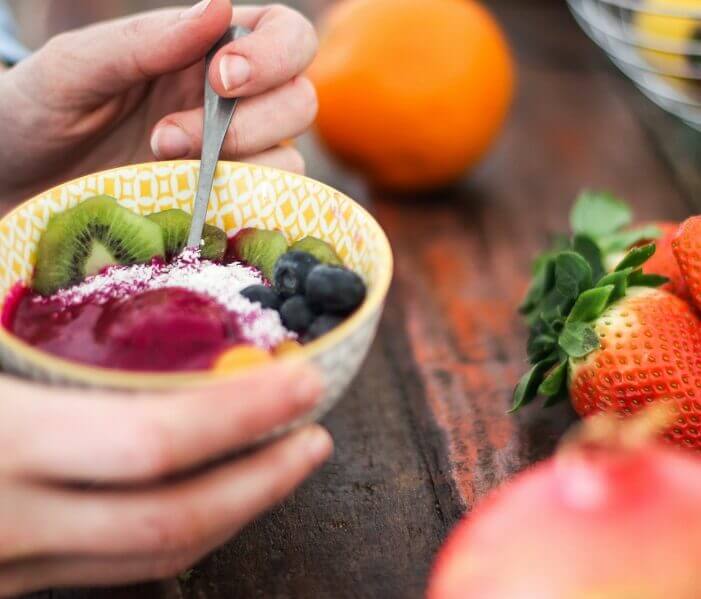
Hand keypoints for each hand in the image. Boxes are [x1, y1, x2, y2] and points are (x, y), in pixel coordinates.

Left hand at [0, 0, 317, 205]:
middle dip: (250, 120)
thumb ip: (142, 40)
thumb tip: (219, 6)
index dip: (274, 55)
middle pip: (301, 100)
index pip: (284, 35)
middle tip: (169, 135)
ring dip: (241, 164)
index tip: (220, 78)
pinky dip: (241, 204)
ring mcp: (231, 161)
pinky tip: (190, 202)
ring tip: (163, 165)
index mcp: (204, 50)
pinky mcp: (222, 208)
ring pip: (292, 157)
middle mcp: (231, 104)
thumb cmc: (37, 113)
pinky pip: (266, 205)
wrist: (16, 184)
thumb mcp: (73, 68)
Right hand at [0, 364, 331, 594]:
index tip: (303, 382)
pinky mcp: (8, 582)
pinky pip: (111, 568)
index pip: (155, 438)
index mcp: (6, 440)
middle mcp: (11, 521)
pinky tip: (208, 500)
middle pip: (172, 519)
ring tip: (282, 466)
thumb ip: (43, 346)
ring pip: (149, 557)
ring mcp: (10, 566)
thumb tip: (133, 300)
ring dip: (231, 514)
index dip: (242, 413)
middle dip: (263, 480)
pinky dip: (174, 535)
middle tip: (316, 437)